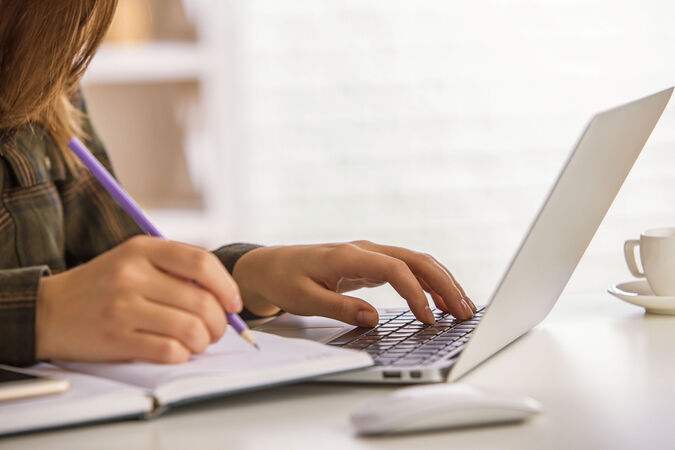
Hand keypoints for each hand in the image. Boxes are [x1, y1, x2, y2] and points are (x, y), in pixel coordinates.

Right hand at [35, 236, 240, 362]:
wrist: (48, 311)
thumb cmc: (102, 286)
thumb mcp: (134, 260)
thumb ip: (175, 268)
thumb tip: (224, 294)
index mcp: (142, 249)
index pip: (201, 262)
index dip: (226, 285)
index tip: (233, 303)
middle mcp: (133, 275)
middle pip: (201, 300)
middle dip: (220, 322)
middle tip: (218, 330)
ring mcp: (123, 307)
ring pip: (190, 328)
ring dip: (204, 341)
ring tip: (199, 342)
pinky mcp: (116, 338)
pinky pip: (169, 351)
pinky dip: (183, 355)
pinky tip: (178, 351)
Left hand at [232, 241, 475, 326]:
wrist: (271, 266)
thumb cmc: (286, 280)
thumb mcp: (305, 299)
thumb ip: (340, 308)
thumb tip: (373, 319)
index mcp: (350, 256)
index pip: (395, 269)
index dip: (415, 293)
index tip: (428, 318)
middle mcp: (366, 250)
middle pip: (416, 260)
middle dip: (444, 284)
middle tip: (464, 311)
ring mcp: (371, 255)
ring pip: (416, 262)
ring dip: (441, 283)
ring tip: (462, 308)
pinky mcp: (371, 264)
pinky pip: (407, 269)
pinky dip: (427, 283)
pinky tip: (439, 301)